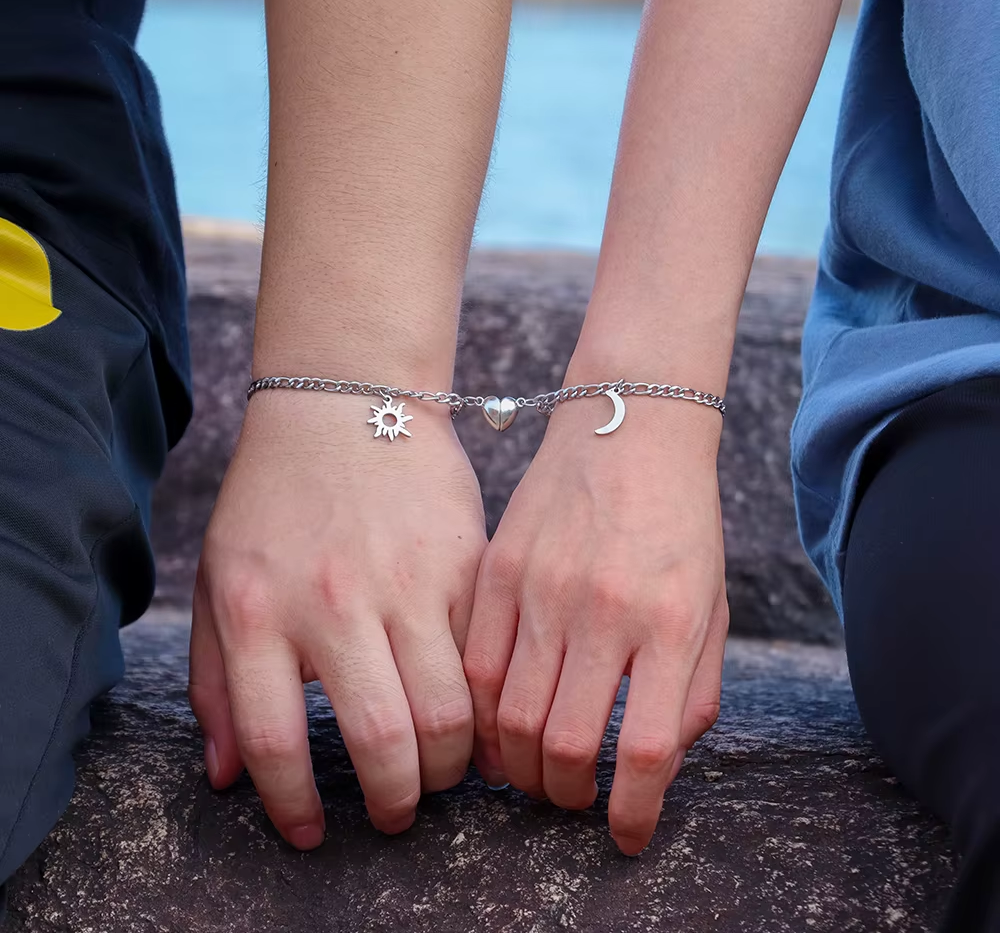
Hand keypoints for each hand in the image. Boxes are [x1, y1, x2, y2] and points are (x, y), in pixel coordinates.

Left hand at [189, 391, 486, 848]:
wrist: (346, 402)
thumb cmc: (275, 497)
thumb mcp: (221, 577)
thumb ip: (216, 680)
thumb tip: (226, 777)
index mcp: (259, 609)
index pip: (275, 744)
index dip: (293, 808)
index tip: (311, 832)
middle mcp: (334, 601)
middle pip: (383, 739)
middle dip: (397, 800)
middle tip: (397, 811)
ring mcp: (407, 579)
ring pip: (450, 708)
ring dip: (452, 763)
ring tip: (444, 768)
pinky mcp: (463, 562)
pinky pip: (484, 656)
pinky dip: (485, 702)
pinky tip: (476, 714)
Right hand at [464, 394, 727, 854]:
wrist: (628, 427)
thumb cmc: (681, 522)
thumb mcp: (712, 604)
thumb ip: (695, 690)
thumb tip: (656, 764)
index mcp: (672, 622)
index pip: (646, 750)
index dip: (633, 812)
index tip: (625, 835)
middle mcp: (605, 610)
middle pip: (565, 745)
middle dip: (563, 796)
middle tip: (568, 799)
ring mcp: (544, 587)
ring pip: (510, 715)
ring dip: (518, 764)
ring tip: (529, 768)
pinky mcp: (500, 569)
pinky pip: (476, 664)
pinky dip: (482, 711)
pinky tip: (496, 720)